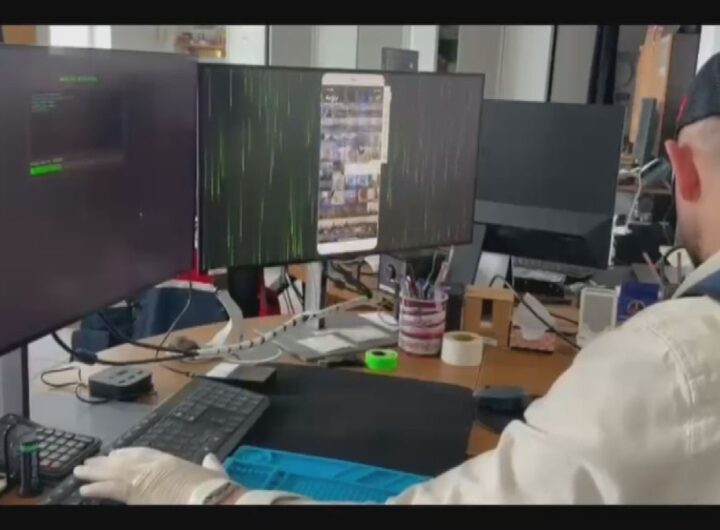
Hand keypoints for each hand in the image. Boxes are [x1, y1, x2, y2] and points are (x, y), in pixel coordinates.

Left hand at [74, 447, 241, 504]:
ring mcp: (144, 477)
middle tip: (89, 462)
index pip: (144, 452)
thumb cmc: (212, 488)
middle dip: (105, 462)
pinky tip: (84, 489)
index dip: (127, 453)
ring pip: (113, 472)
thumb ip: (209, 465)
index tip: (115, 453)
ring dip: (95, 472)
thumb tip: (211, 458)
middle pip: (123, 461)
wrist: (208, 497)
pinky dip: (96, 488)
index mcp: (170, 461)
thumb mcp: (212, 473)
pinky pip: (110, 490)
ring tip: (79, 472)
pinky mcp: (136, 493)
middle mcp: (154, 465)